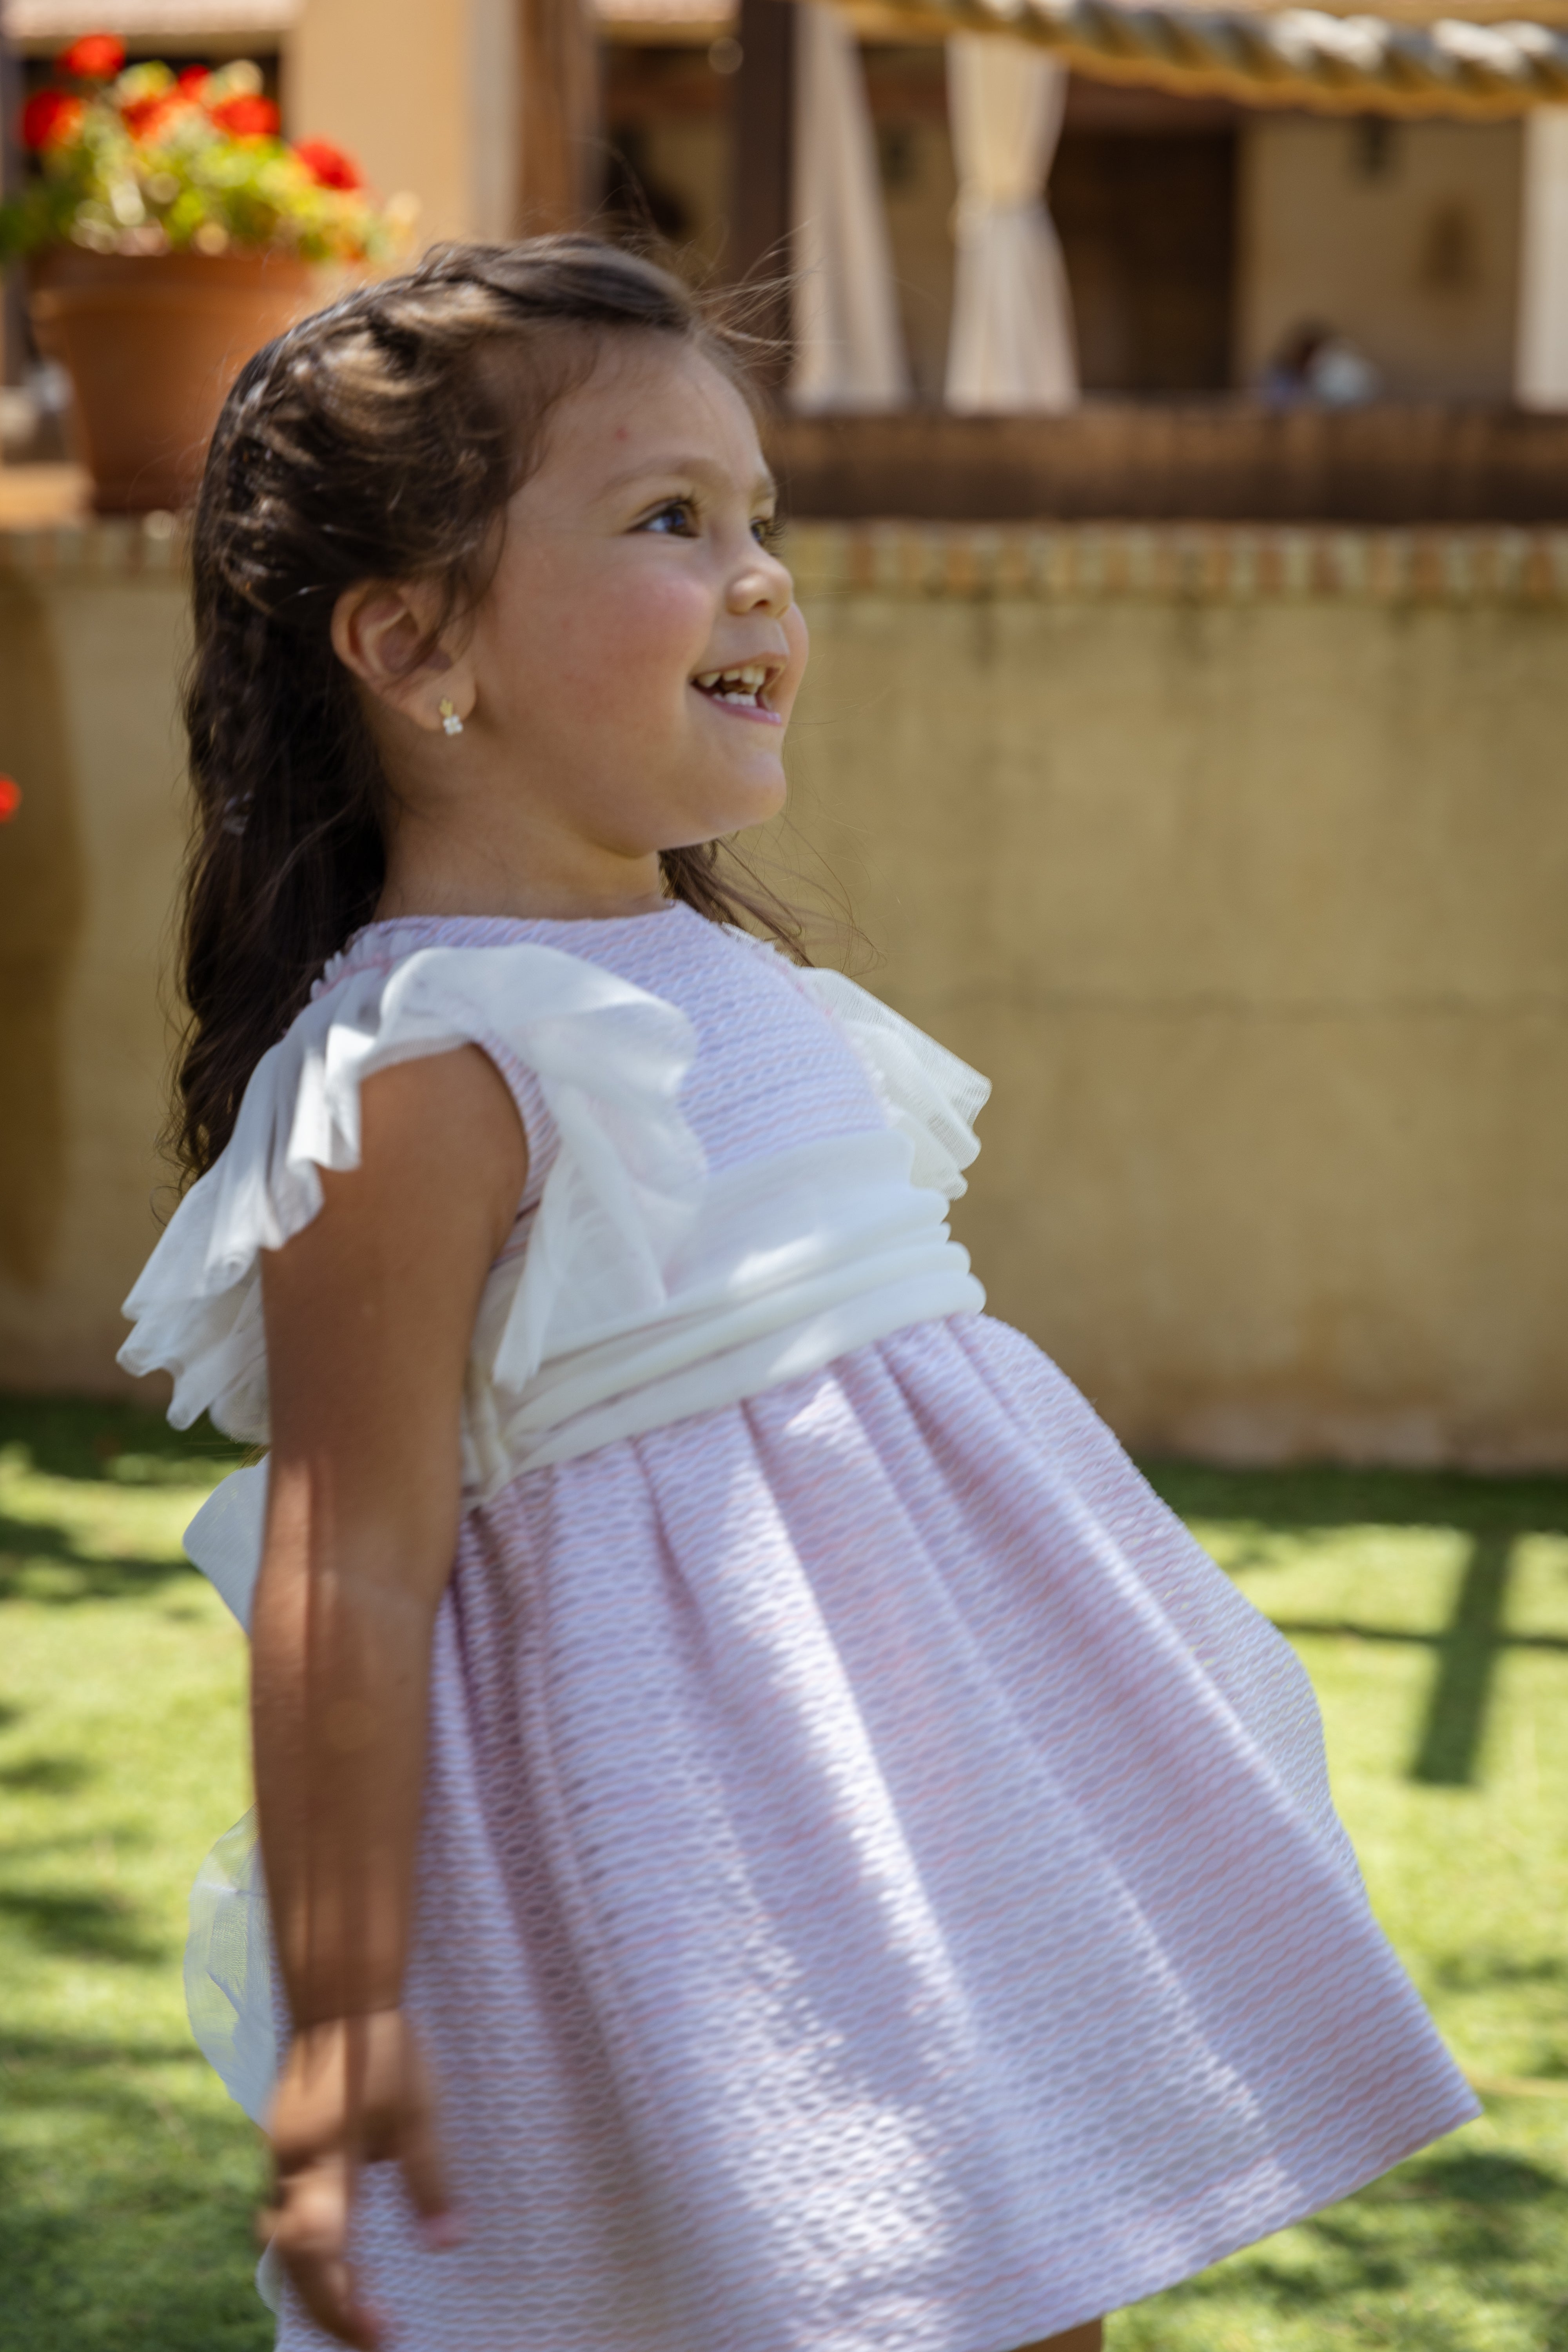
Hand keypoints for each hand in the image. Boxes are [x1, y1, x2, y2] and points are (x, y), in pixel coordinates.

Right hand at [263, 2007, 458, 2348]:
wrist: (339, 1998)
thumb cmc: (382, 2049)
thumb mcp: (417, 2111)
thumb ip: (429, 2178)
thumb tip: (448, 2243)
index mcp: (320, 2164)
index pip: (321, 2257)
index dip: (346, 2304)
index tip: (382, 2335)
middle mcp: (290, 2171)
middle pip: (294, 2266)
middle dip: (331, 2311)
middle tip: (376, 2340)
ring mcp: (282, 2162)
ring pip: (283, 2246)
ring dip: (317, 2285)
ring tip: (359, 2317)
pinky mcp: (287, 2152)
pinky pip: (287, 2219)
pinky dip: (310, 2253)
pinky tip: (341, 2263)